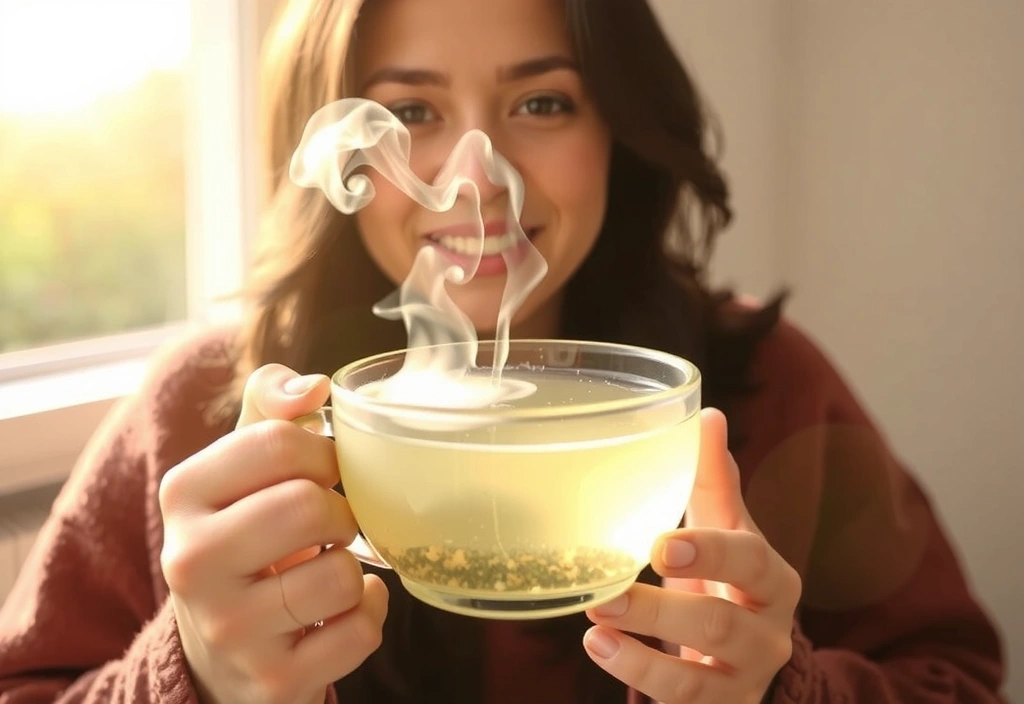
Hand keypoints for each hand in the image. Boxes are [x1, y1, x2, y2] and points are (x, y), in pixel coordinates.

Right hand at [159, 364, 388, 703]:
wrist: (220, 650)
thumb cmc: (246, 534)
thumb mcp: (241, 465)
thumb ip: (271, 406)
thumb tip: (315, 386)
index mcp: (183, 492)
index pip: (279, 441)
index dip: (324, 452)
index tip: (324, 472)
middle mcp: (191, 561)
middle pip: (309, 506)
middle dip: (341, 511)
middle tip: (332, 523)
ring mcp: (229, 629)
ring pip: (339, 574)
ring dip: (353, 567)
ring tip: (328, 568)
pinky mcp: (271, 680)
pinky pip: (360, 631)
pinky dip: (369, 614)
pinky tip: (343, 610)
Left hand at [583, 408, 800, 703]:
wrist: (746, 658)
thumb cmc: (727, 581)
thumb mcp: (726, 532)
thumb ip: (713, 481)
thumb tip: (705, 414)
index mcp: (771, 579)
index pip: (750, 563)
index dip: (710, 555)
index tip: (661, 547)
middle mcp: (767, 634)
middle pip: (721, 625)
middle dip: (660, 612)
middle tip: (604, 595)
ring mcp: (743, 680)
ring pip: (698, 678)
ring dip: (641, 659)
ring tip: (593, 630)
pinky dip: (640, 681)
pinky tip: (601, 651)